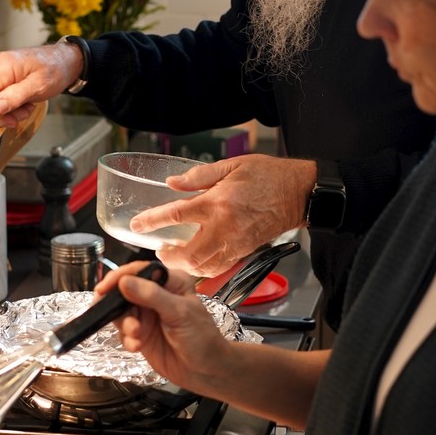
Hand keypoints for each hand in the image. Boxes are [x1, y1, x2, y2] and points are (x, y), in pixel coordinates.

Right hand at [0, 43, 82, 124]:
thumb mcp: (39, 86)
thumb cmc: (55, 68)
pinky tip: (23, 104)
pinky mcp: (0, 81)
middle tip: (15, 120)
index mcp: (2, 65)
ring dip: (6, 113)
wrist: (63, 61)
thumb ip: (16, 97)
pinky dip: (9, 108)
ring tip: (25, 108)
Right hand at [96, 261, 238, 394]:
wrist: (205, 371)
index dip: (120, 277)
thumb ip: (152, 296)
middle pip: (124, 291)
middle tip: (124, 320)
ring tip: (136, 336)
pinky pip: (123, 332)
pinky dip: (127, 339)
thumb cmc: (201, 338)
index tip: (105, 289)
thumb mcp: (179, 313)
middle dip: (119, 307)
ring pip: (120, 312)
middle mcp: (155, 294)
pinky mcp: (140, 333)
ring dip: (124, 325)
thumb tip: (124, 282)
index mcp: (170, 281)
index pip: (139, 271)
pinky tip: (137, 347)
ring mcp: (147, 314)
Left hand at [129, 154, 315, 276]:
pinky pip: (219, 268)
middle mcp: (225, 227)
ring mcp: (235, 243)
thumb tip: (172, 183)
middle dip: (168, 257)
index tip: (137, 226)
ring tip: (175, 257)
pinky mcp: (244, 252)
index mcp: (218, 202)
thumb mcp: (231, 165)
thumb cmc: (268, 176)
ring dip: (184, 266)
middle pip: (188, 254)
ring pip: (203, 266)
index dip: (153, 221)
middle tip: (159, 250)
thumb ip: (198, 175)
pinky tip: (197, 261)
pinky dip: (203, 269)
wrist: (298, 193)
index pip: (176, 214)